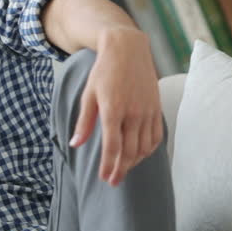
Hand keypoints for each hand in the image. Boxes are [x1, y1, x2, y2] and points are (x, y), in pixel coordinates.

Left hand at [70, 28, 162, 185]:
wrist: (127, 49)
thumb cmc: (103, 71)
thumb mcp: (88, 94)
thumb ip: (84, 121)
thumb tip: (75, 144)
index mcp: (113, 109)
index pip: (113, 146)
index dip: (109, 165)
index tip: (105, 178)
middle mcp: (133, 112)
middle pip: (130, 151)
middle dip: (121, 169)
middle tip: (113, 181)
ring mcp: (147, 110)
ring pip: (144, 146)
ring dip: (134, 162)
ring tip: (123, 169)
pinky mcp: (156, 108)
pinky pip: (156, 136)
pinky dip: (149, 150)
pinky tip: (140, 155)